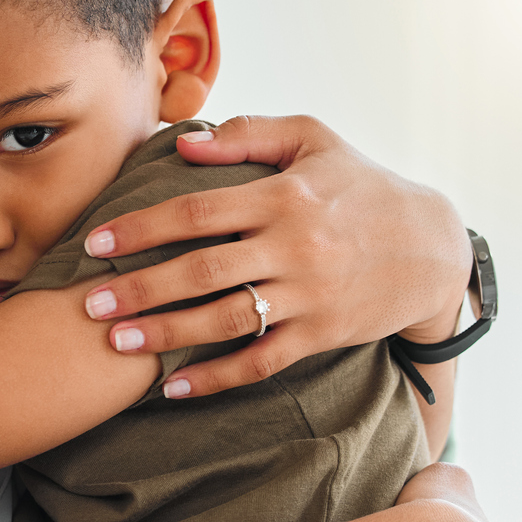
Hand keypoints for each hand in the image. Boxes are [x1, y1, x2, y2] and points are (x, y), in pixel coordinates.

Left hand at [82, 115, 473, 395]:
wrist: (432, 246)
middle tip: (89, 304)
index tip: (97, 243)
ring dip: (167, 336)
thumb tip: (186, 141)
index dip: (142, 228)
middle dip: (140, 289)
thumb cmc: (362, 186)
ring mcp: (309, 295)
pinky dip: (218, 378)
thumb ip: (248, 134)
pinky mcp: (322, 334)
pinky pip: (262, 362)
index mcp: (284, 196)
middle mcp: (295, 247)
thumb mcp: (314, 140)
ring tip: (118, 343)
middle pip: (202, 271)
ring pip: (226, 321)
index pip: (198, 212)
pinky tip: (175, 388)